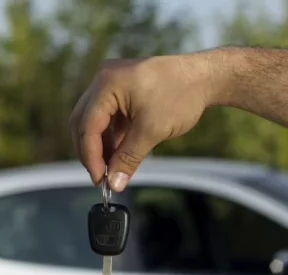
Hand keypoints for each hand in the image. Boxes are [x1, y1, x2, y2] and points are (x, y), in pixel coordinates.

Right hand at [70, 53, 216, 191]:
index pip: (87, 125)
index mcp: (107, 84)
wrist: (204, 77)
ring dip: (100, 146)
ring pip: (94, 121)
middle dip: (91, 152)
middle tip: (102, 177)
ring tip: (112, 169)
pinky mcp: (122, 91)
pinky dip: (110, 137)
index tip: (99, 179)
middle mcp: (104, 79)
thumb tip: (114, 184)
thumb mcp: (152, 131)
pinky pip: (108, 117)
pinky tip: (117, 155)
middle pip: (83, 121)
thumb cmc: (181, 95)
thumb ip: (129, 158)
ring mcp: (112, 83)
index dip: (90, 156)